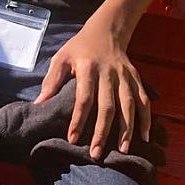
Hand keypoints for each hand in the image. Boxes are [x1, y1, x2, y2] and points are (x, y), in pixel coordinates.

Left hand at [34, 20, 150, 159]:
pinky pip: (143, 99)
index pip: (84, 98)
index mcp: (88, 67)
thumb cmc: (79, 47)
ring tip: (122, 150)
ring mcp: (124, 75)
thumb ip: (51, 81)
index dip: (78, 119)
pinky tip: (145, 136)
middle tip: (96, 153)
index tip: (72, 138)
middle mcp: (109, 72)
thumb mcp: (61, 57)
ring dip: (127, 128)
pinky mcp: (136, 77)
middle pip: (107, 105)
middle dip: (102, 131)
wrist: (106, 31)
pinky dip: (146, 118)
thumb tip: (38, 104)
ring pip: (128, 104)